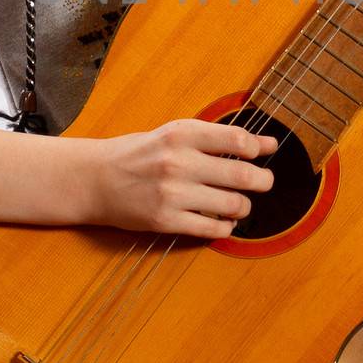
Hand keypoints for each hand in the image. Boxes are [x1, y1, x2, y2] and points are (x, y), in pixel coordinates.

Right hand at [85, 119, 277, 238]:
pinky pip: (212, 229)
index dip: (258, 148)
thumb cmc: (140, 154)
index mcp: (181, 134)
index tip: (262, 152)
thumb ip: (218, 139)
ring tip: (240, 204)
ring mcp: (171, 193)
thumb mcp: (175, 135)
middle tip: (264, 182)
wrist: (95, 179)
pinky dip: (226, 228)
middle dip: (263, 181)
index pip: (237, 139)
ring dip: (245, 206)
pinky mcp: (165, 220)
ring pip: (232, 205)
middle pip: (241, 175)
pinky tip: (223, 221)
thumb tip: (266, 144)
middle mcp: (178, 162)